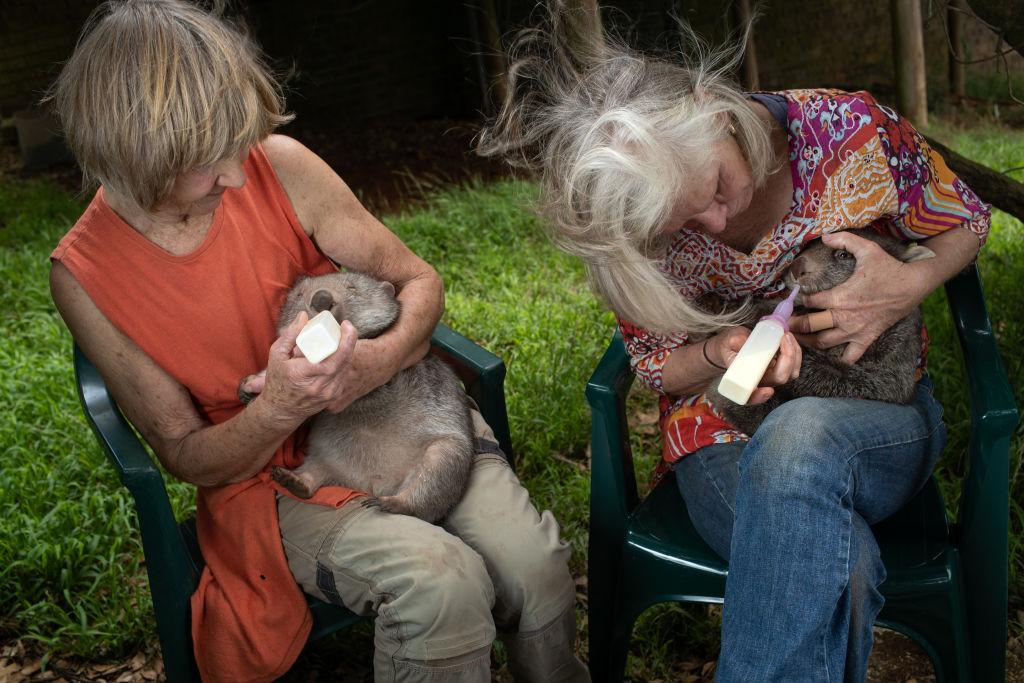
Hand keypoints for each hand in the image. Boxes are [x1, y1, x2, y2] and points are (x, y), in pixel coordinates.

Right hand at [256, 311, 361, 422]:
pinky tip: (341, 352)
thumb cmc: (277, 380)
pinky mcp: (333, 397)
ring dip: (348, 350)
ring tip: (344, 337)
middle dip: (351, 341)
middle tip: (347, 327)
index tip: (345, 325)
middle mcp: (318, 387)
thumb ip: (290, 335)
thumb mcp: (276, 355)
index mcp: (303, 374)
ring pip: (346, 368)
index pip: (333, 358)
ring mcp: (328, 394)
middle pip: (344, 361)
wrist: (281, 410)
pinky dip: (344, 362)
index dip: (345, 340)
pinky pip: (344, 375)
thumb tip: (304, 316)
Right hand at [708, 327, 801, 404]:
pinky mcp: (781, 367)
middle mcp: (760, 381)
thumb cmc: (729, 345)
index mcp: (743, 381)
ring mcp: (772, 375)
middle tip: (783, 338)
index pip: (750, 396)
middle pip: (779, 379)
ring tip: (786, 335)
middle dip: (787, 358)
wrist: (734, 343)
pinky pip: (794, 364)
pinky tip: (788, 338)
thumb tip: (739, 342)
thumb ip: (734, 342)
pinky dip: (795, 351)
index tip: (767, 390)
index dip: (759, 396)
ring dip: (794, 353)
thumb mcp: (728, 341)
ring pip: (791, 373)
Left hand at [789, 231, 926, 363]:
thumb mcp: (867, 249)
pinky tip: (829, 357)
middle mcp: (844, 316)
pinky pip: (850, 356)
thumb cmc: (889, 268)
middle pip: (810, 326)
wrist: (913, 286)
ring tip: (796, 340)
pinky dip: (838, 359)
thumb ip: (844, 240)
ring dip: (808, 343)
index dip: (796, 301)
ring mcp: (855, 330)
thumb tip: (825, 235)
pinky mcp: (866, 338)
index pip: (809, 302)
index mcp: (840, 297)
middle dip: (794, 325)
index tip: (790, 300)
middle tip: (782, 324)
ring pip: (824, 343)